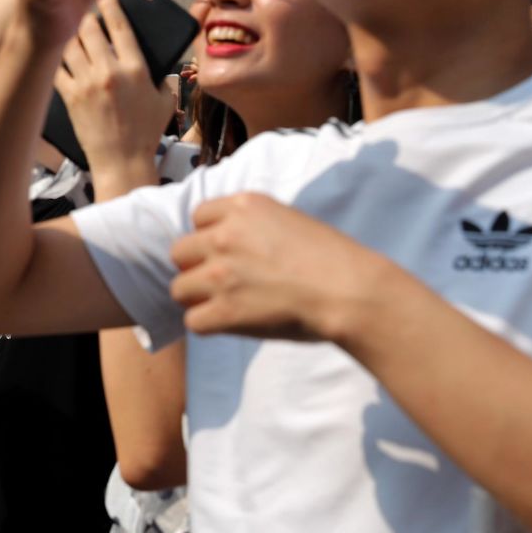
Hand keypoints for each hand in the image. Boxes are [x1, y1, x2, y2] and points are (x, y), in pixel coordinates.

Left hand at [53, 0, 176, 187]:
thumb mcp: (165, 102)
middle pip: (90, 29)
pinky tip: (55, 52)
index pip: (120, 26)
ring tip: (68, 26)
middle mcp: (109, 71)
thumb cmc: (145, 134)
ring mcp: (87, 83)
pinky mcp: (70, 97)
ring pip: (70, 44)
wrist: (121, 162)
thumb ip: (165, 79)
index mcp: (135, 69)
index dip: (111, 5)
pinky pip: (57, 68)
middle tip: (81, 6)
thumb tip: (162, 66)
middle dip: (84, 14)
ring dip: (68, 32)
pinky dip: (55, 57)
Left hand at [168, 193, 404, 341]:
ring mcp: (220, 273)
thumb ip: (252, 226)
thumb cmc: (333, 259)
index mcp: (244, 206)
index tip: (230, 252)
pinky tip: (230, 324)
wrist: (352, 291)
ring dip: (199, 299)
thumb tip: (228, 243)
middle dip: (197, 268)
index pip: (198, 217)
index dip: (210, 237)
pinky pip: (193, 321)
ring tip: (226, 305)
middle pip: (180, 252)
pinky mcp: (224, 310)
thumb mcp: (289, 220)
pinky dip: (209, 326)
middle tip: (223, 282)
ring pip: (179, 289)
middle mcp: (224, 235)